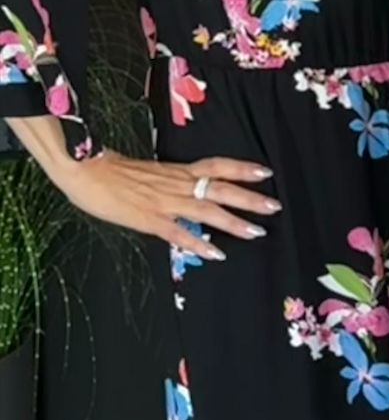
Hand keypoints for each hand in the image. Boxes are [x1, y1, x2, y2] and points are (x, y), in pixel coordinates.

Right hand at [57, 150, 277, 261]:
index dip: (242, 167)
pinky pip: (178, 232)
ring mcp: (164, 201)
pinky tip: (216, 254)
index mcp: (177, 171)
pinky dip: (198, 243)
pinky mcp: (149, 218)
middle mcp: (177, 184)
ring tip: (257, 231)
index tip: (266, 171)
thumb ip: (170, 182)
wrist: (83, 168)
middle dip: (249, 198)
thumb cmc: (111, 171)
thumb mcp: (150, 172)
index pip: (217, 165)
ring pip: (207, 211)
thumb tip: (187, 191)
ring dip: (234, 222)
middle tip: (275, 206)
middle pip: (220, 188)